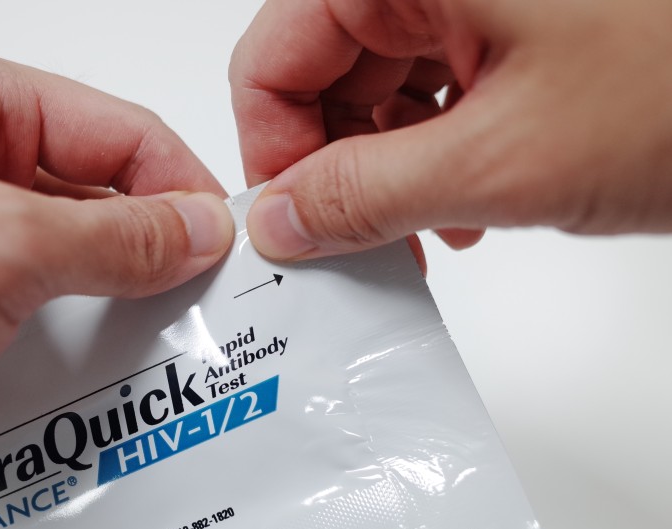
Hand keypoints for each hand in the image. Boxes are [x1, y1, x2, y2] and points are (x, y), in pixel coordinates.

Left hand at [0, 37, 233, 473]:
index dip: (184, 195)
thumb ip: (111, 236)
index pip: (120, 134)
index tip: (229, 263)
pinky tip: (55, 397)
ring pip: (37, 268)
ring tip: (133, 374)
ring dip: (83, 319)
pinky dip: (28, 351)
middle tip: (194, 330)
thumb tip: (197, 229)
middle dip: (140, 267)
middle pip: (81, 201)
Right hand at [230, 0, 671, 259]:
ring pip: (376, 89)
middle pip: (321, 74)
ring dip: (388, 172)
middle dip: (336, 171)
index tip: (293, 228)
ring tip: (426, 235)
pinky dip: (435, 152)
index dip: (273, 152)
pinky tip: (462, 205)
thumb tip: (278, 223)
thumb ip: (365, 197)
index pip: (272, 58)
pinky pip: (434, 87)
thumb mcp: (501, 160)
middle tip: (360, 248)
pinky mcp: (513, 19)